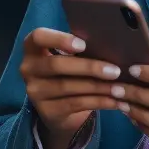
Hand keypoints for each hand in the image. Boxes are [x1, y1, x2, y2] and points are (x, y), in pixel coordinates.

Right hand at [19, 28, 120, 148]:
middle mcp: (28, 70)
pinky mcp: (47, 111)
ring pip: (68, 87)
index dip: (58, 39)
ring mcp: (35, 92)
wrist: (60, 110)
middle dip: (88, 67)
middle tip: (115, 70)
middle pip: (56, 65)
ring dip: (98, 87)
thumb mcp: (69, 58)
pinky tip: (115, 101)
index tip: (83, 45)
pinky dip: (98, 102)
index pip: (38, 37)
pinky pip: (76, 104)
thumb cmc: (69, 74)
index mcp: (33, 49)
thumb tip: (110, 42)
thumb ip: (80, 49)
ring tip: (120, 87)